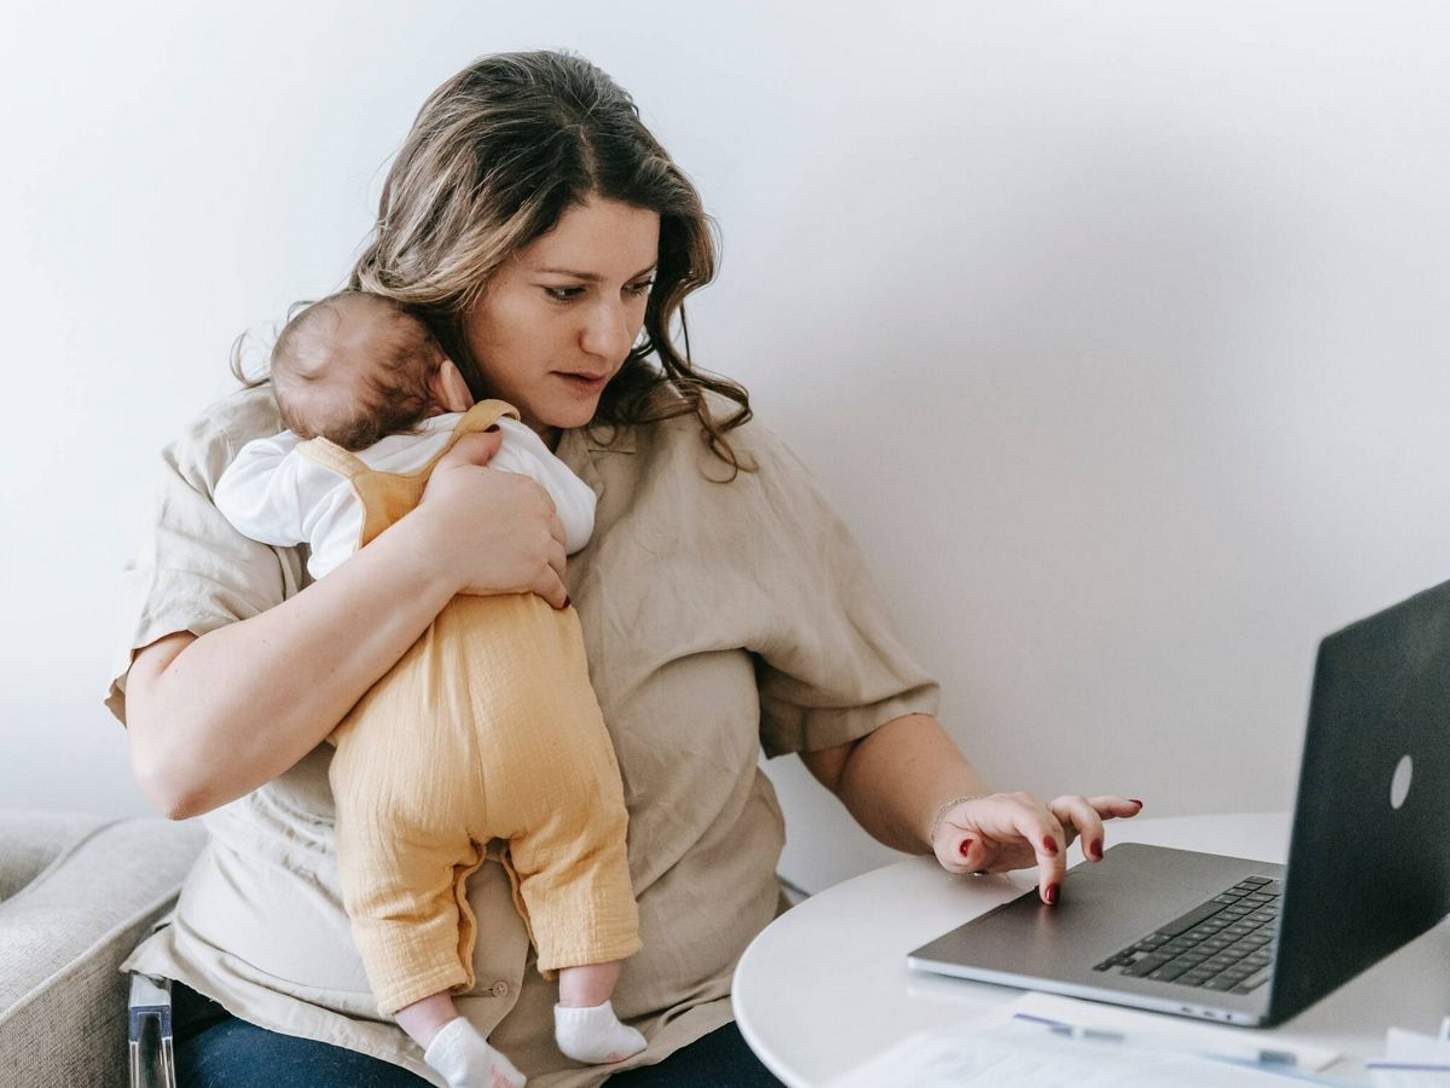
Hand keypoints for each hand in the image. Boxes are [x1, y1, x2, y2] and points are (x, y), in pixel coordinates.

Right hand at [413, 430, 570, 607]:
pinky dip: (559, 595)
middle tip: (542, 557)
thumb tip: (498, 432)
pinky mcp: (536, 573)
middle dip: (550, 544)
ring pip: (558, 560)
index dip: (539, 520)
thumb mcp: (454, 464)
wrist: (434, 546)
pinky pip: (556, 587)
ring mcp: (540, 545)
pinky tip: (559, 601)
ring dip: (556, 569)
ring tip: (550, 578)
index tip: (530, 531)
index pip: (545, 507)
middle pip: (556, 533)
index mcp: (528, 488)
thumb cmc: (440, 507)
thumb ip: (477, 444)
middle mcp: (542, 514)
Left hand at [930, 792, 1143, 904]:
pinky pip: (1089, 811)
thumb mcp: (947, 845)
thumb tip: (971, 847)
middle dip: (1065, 848)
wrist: (964, 826)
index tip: (1050, 853)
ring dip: (1094, 827)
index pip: (1027, 817)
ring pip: (1077, 809)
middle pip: (1056, 817)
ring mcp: (1046, 814)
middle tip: (1062, 881)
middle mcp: (1028, 807)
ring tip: (1099, 854)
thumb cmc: (958, 834)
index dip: (1041, 833)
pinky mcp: (1059, 825)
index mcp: (1001, 809)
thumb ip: (958, 848)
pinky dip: (1112, 808)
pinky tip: (1133, 807)